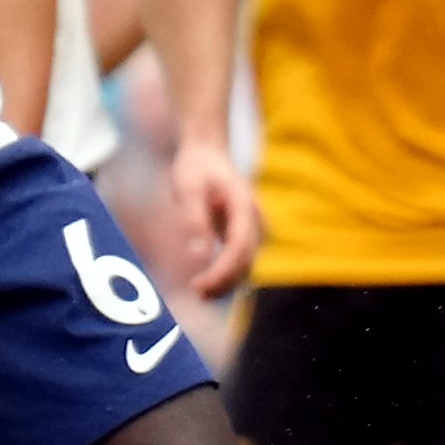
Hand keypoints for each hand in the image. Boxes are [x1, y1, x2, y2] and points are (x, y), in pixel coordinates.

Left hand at [170, 141, 262, 306]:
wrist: (208, 152)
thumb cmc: (197, 168)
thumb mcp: (188, 189)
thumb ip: (194, 221)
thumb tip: (199, 257)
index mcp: (244, 206)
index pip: (239, 247)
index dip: (221, 272)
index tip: (199, 285)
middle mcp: (256, 220)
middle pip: (246, 261)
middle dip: (223, 282)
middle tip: (195, 292)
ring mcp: (254, 228)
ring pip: (247, 265)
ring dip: (226, 282)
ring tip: (199, 291)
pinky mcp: (246, 234)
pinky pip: (241, 261)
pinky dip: (227, 275)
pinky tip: (208, 283)